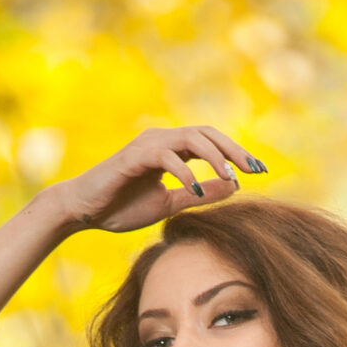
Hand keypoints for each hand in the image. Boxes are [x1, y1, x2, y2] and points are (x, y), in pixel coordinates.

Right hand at [60, 125, 260, 234]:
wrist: (86, 211)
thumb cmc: (124, 207)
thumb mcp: (171, 204)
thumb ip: (200, 193)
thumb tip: (233, 187)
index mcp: (172, 150)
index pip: (212, 143)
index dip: (237, 154)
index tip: (261, 171)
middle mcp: (162, 140)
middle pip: (207, 134)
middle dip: (235, 150)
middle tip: (257, 169)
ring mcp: (148, 145)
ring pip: (190, 139)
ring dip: (215, 157)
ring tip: (232, 177)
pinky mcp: (133, 157)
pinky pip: (165, 156)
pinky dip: (183, 170)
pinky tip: (195, 188)